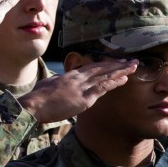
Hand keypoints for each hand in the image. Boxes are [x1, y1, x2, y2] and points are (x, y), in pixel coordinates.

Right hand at [19, 58, 137, 122]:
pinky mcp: (85, 98)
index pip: (89, 69)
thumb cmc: (37, 99)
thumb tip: (55, 81)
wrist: (34, 105)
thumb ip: (54, 82)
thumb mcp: (46, 86)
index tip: (113, 63)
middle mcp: (77, 78)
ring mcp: (82, 87)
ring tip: (134, 66)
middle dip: (116, 65)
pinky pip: (104, 87)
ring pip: (106, 76)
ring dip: (121, 70)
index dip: (103, 66)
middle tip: (130, 61)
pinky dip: (115, 82)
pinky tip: (125, 79)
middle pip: (101, 69)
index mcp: (68, 76)